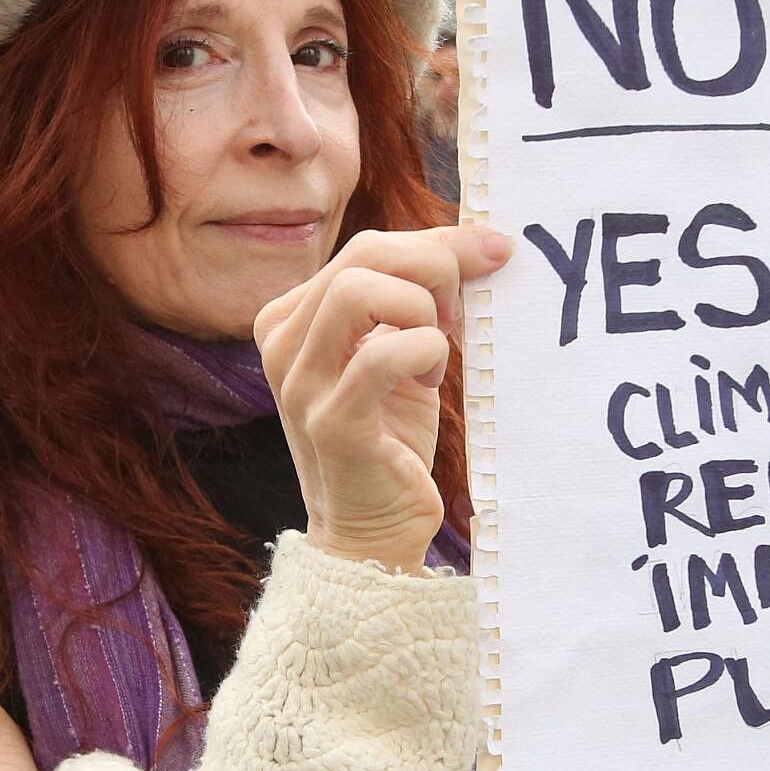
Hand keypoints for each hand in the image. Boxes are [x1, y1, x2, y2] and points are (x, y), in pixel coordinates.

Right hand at [255, 227, 512, 572]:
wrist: (372, 530)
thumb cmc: (391, 438)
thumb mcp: (399, 352)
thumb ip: (417, 295)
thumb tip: (482, 240)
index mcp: (291, 318)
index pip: (365, 247)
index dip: (435, 244)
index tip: (488, 256)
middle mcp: (281, 344)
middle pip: (363, 255)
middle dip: (433, 268)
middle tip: (459, 315)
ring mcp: (299, 384)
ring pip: (358, 291)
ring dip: (421, 311)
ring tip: (437, 352)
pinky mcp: (331, 423)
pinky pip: (381, 357)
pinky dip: (424, 353)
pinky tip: (431, 378)